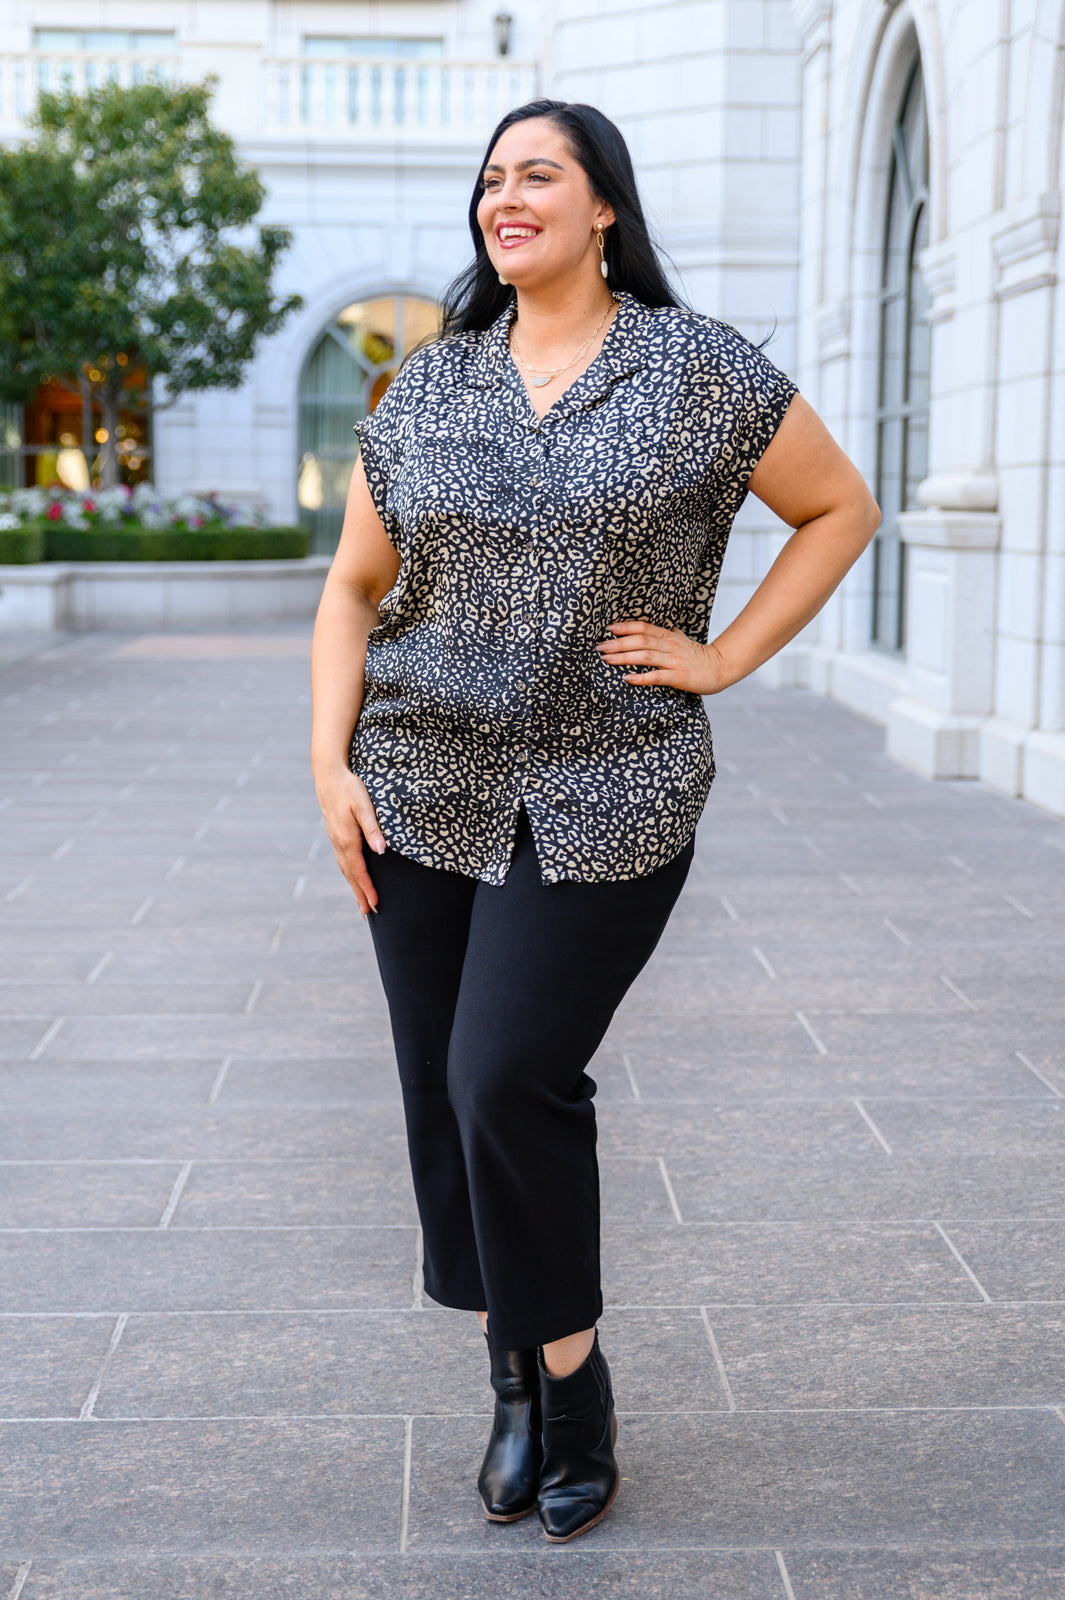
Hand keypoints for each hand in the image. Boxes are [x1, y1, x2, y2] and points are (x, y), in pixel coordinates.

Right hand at [313, 764, 385, 915]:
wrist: (328, 775)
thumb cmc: (349, 788)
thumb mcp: (364, 806)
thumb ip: (373, 829)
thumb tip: (381, 851)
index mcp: (347, 840)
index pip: (360, 871)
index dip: (368, 889)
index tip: (376, 905)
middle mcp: (339, 843)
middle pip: (351, 875)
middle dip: (360, 894)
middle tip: (368, 913)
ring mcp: (335, 839)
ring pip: (345, 869)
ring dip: (353, 886)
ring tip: (361, 902)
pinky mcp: (335, 834)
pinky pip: (342, 860)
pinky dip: (348, 873)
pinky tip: (352, 875)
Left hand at [595, 618, 728, 694]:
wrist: (720, 667)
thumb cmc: (699, 655)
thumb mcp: (682, 639)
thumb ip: (668, 633)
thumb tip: (654, 628)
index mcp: (669, 636)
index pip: (644, 627)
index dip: (625, 627)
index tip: (608, 629)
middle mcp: (670, 645)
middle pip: (640, 640)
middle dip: (617, 643)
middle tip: (599, 646)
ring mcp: (674, 661)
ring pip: (645, 656)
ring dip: (623, 657)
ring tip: (606, 659)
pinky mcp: (678, 676)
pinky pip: (657, 676)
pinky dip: (641, 677)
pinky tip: (627, 679)